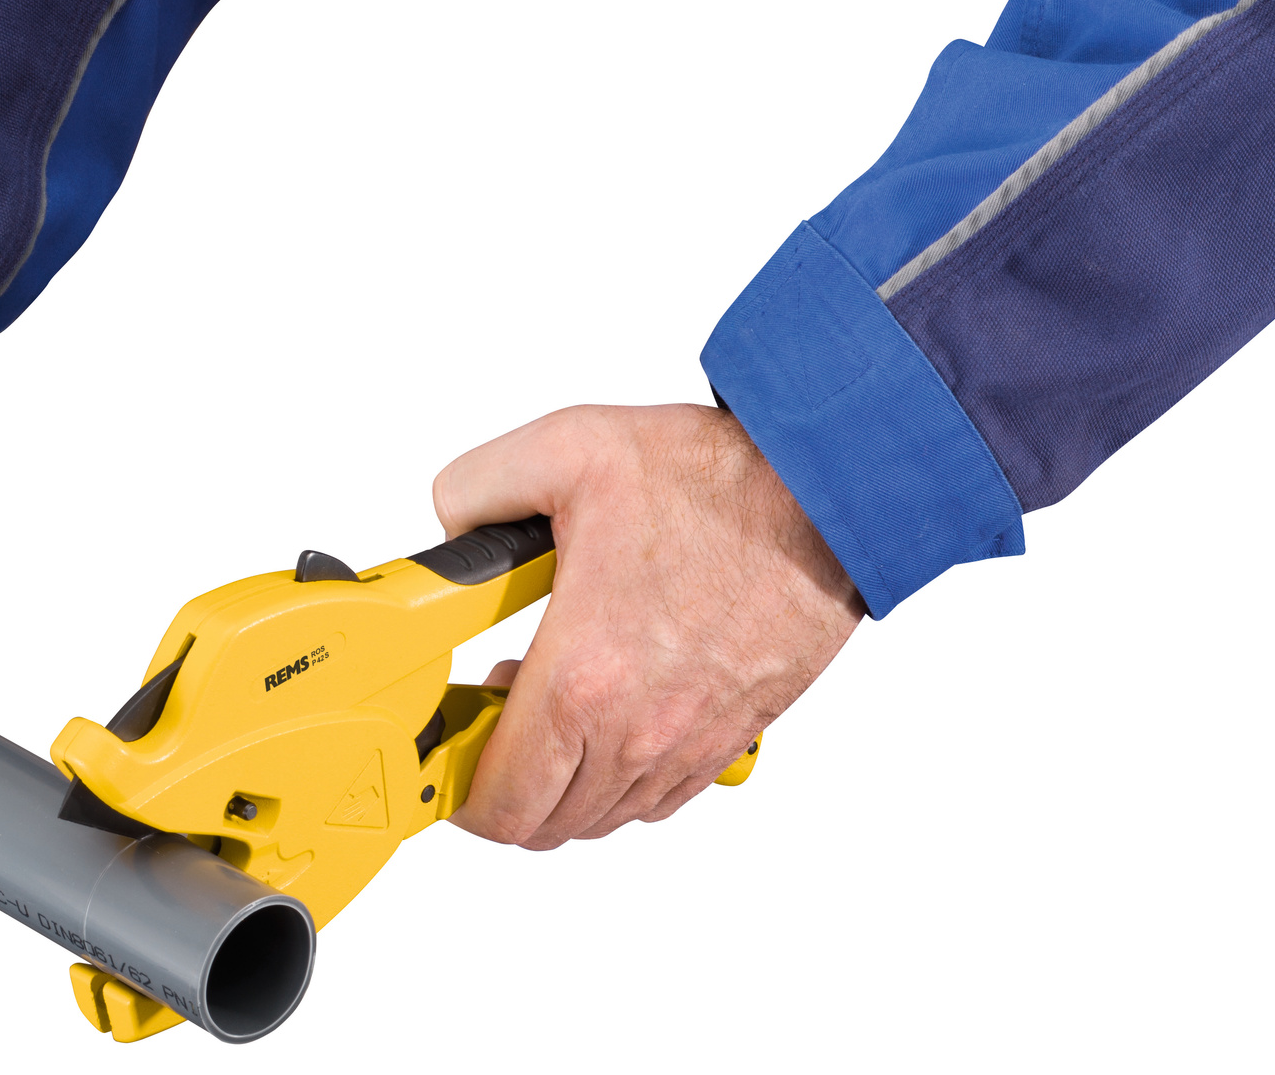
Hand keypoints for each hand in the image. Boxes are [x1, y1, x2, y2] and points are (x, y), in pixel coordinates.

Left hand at [435, 404, 863, 848]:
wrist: (827, 495)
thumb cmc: (719, 480)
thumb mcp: (566, 450)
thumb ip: (476, 489)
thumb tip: (450, 524)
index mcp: (584, 676)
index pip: (499, 798)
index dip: (456, 785)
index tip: (447, 745)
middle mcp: (638, 730)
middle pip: (542, 824)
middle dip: (500, 785)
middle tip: (493, 715)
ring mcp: (690, 743)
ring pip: (601, 817)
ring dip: (561, 780)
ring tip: (553, 703)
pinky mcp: (731, 738)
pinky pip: (657, 797)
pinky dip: (618, 777)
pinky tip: (609, 712)